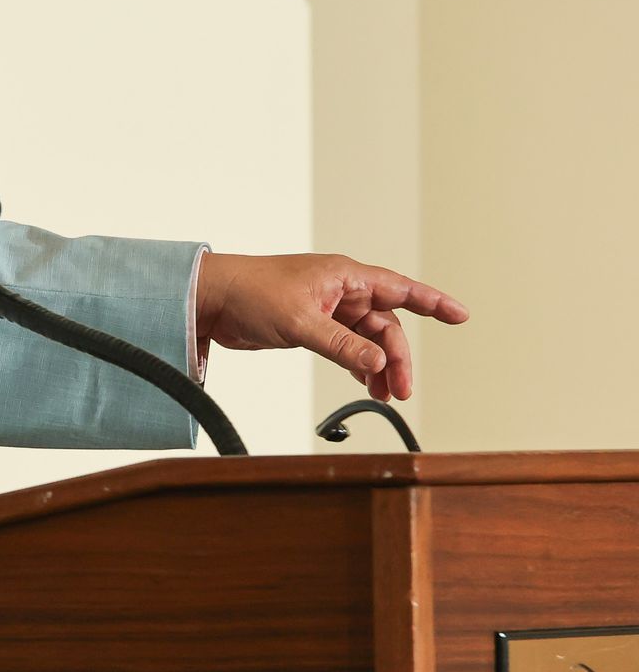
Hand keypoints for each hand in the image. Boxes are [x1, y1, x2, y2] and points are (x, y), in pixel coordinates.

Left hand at [195, 253, 468, 401]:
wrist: (211, 299)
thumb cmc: (250, 292)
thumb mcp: (299, 321)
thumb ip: (341, 344)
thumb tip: (377, 363)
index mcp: (343, 276)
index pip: (399, 288)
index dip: (432, 302)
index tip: (461, 316)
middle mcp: (339, 289)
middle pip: (385, 324)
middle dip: (396, 357)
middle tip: (400, 390)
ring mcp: (326, 308)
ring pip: (367, 339)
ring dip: (378, 365)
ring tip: (384, 395)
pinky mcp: (311, 325)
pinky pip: (347, 346)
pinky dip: (358, 364)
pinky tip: (365, 384)